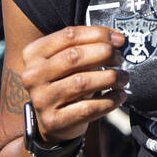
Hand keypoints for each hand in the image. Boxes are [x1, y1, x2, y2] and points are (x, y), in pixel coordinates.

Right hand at [18, 26, 129, 143]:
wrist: (53, 120)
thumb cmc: (65, 82)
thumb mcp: (67, 62)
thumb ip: (85, 46)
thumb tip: (117, 40)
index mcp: (34, 53)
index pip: (69, 36)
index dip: (98, 34)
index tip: (119, 39)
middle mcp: (32, 75)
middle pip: (74, 57)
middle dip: (104, 54)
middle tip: (120, 59)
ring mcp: (41, 99)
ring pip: (82, 82)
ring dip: (110, 77)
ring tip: (123, 77)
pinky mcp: (53, 121)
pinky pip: (87, 108)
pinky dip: (109, 100)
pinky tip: (119, 95)